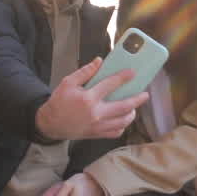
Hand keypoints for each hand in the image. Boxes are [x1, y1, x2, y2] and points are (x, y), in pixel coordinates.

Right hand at [34, 58, 148, 140]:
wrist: (50, 123)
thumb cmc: (59, 101)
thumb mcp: (68, 82)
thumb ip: (85, 72)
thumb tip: (99, 61)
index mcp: (88, 98)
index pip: (110, 85)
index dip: (123, 77)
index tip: (132, 73)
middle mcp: (96, 113)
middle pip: (124, 106)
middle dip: (137, 99)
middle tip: (145, 94)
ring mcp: (97, 126)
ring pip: (122, 121)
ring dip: (132, 113)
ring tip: (134, 107)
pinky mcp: (97, 134)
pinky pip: (115, 132)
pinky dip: (122, 126)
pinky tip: (122, 119)